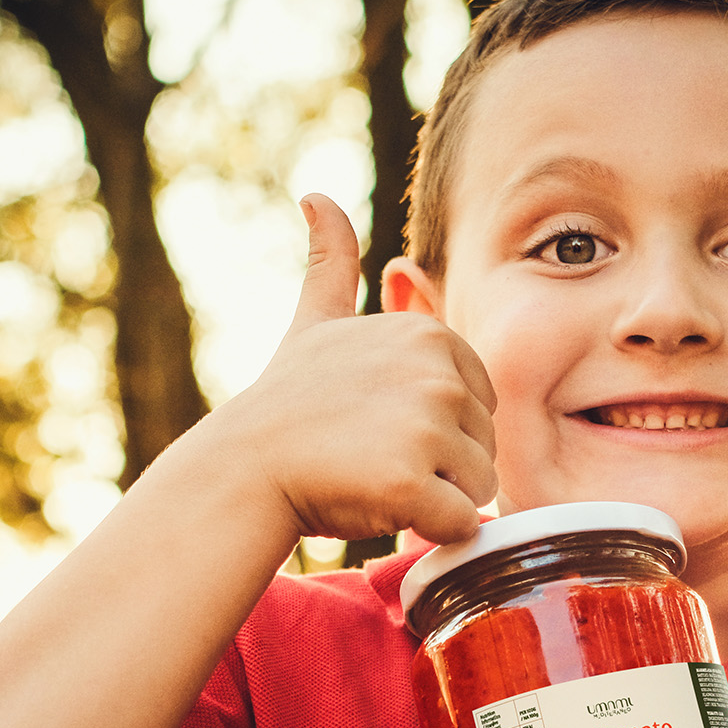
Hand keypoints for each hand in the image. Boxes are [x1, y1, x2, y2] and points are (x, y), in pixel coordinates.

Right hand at [208, 193, 496, 546]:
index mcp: (432, 335)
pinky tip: (382, 508)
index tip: (379, 424)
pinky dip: (429, 532)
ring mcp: (428, 425)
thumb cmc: (286, 405)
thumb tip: (316, 195)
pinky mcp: (414, 480)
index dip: (434, 427)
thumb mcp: (317, 322)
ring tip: (375, 480)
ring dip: (434, 499)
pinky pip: (459, 525)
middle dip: (438, 465)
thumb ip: (332, 261)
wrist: (244, 469)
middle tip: (372, 456)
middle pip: (484, 444)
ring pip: (477, 487)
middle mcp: (438, 372)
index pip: (478, 404)